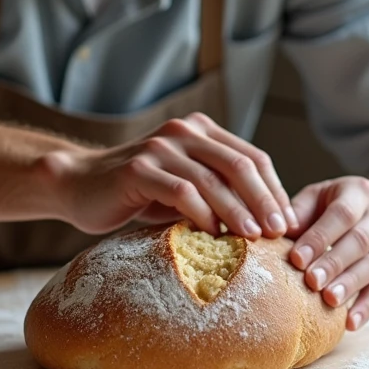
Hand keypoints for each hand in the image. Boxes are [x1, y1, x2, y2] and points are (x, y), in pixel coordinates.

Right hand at [46, 112, 296, 238]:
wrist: (79, 186)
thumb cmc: (138, 194)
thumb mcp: (184, 188)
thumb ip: (218, 193)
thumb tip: (268, 225)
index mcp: (200, 131)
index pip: (252, 157)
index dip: (274, 190)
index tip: (289, 221)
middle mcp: (183, 131)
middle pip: (239, 165)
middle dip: (265, 200)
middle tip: (280, 231)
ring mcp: (159, 147)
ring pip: (212, 179)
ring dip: (238, 210)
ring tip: (254, 237)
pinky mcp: (137, 168)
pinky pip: (180, 191)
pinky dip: (201, 213)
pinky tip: (213, 233)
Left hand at [286, 176, 368, 330]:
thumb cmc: (335, 205)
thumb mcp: (318, 197)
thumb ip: (299, 212)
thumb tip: (278, 231)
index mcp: (359, 192)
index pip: (341, 214)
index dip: (320, 237)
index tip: (297, 258)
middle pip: (359, 241)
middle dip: (334, 263)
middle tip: (311, 281)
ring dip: (350, 285)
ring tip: (329, 300)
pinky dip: (367, 308)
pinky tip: (350, 323)